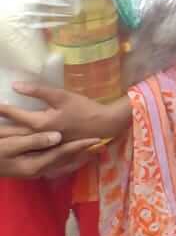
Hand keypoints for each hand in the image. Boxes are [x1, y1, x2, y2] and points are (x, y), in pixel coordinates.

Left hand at [0, 84, 130, 144]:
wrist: (104, 126)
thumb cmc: (84, 109)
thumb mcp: (62, 96)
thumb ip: (38, 91)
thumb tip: (15, 86)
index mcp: (39, 123)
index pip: (13, 114)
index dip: (1, 108)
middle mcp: (38, 136)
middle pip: (11, 132)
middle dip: (0, 128)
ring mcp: (44, 145)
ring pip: (18, 141)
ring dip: (7, 137)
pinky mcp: (50, 149)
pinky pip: (29, 148)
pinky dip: (19, 144)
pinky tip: (14, 143)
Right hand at [0, 122, 99, 180]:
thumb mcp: (11, 145)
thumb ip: (33, 141)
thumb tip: (56, 137)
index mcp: (35, 165)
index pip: (63, 153)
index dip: (80, 145)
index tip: (96, 139)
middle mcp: (38, 171)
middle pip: (67, 161)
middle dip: (83, 153)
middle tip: (101, 144)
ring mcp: (34, 172)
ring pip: (62, 164)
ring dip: (78, 157)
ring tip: (94, 149)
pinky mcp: (30, 169)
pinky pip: (54, 165)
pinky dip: (67, 160)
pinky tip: (73, 156)